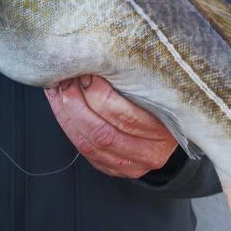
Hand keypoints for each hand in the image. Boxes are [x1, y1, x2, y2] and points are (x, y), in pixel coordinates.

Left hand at [44, 75, 176, 177]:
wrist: (172, 133)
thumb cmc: (163, 103)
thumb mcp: (159, 90)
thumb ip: (134, 82)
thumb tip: (99, 62)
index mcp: (164, 130)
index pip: (125, 116)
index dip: (100, 95)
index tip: (87, 73)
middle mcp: (149, 153)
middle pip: (103, 132)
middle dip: (77, 104)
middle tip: (67, 80)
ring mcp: (130, 165)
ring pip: (88, 144)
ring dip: (67, 114)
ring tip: (59, 90)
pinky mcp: (112, 169)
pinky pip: (83, 151)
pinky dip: (67, 125)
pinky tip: (60, 105)